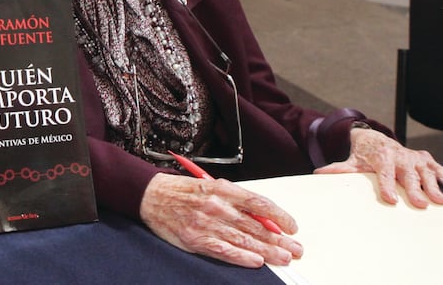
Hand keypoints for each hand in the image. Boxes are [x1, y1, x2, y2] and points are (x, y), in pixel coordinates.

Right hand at [139, 173, 301, 267]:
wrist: (150, 195)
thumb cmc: (182, 190)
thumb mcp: (209, 186)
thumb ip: (234, 200)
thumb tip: (263, 218)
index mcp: (221, 188)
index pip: (258, 202)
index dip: (279, 215)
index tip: (292, 226)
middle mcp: (215, 205)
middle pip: (254, 225)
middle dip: (279, 239)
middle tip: (296, 249)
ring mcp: (205, 223)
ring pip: (243, 240)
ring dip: (267, 251)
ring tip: (284, 258)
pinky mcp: (195, 238)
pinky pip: (223, 250)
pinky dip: (241, 257)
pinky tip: (255, 261)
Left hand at [315, 128, 442, 207]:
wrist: (376, 139)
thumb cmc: (365, 155)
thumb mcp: (352, 160)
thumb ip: (338, 168)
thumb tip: (318, 173)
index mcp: (381, 156)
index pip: (384, 173)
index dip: (387, 185)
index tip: (391, 199)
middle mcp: (399, 155)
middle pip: (407, 174)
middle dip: (414, 188)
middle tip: (420, 203)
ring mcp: (414, 157)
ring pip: (425, 171)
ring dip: (432, 185)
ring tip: (438, 200)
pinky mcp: (425, 159)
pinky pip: (437, 168)